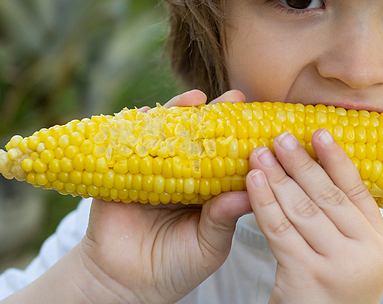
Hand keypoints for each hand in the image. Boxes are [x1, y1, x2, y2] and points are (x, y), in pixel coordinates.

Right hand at [76, 89, 252, 303]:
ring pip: (170, 133)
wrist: (124, 285)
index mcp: (208, 189)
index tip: (260, 120)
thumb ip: (224, 218)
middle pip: (201, 137)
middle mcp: (184, 174)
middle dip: (217, 115)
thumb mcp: (207, 245)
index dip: (241, 137)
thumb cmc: (174, 268)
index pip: (227, 157)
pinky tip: (152, 113)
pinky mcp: (123, 170)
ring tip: (199, 99)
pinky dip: (142, 125)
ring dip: (182, 112)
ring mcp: (154, 169)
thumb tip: (251, 190)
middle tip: (235, 98)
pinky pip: (132, 142)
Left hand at [247, 128, 382, 303]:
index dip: (337, 158)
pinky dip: (264, 202)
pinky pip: (279, 230)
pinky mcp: (307, 276)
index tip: (320, 131)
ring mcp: (337, 265)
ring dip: (278, 176)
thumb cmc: (329, 297)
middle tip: (281, 137)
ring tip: (259, 153)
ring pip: (302, 209)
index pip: (357, 190)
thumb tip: (322, 171)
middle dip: (301, 162)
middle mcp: (364, 252)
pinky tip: (252, 183)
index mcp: (378, 243)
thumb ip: (345, 224)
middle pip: (328, 195)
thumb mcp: (351, 260)